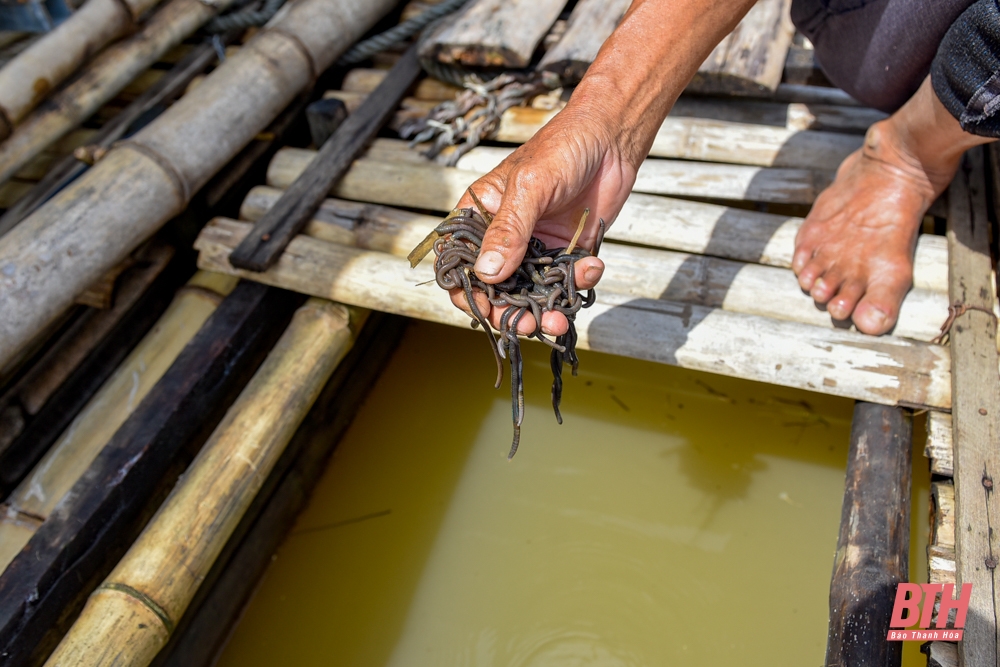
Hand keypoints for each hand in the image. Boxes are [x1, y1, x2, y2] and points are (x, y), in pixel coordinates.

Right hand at [449, 104, 636, 335]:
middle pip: (496, 287)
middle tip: (529, 325)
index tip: (484, 310)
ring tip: (560, 320)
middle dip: (511, 311)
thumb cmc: (562, 148)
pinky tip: (592, 268)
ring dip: (545, 309)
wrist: (613, 136)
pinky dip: (578, 283)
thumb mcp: (529, 187)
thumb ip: (508, 232)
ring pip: (531, 291)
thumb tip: (486, 274)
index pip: (460, 262)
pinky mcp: (567, 251)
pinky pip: (566, 281)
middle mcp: (504, 235)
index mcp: (480, 215)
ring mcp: (536, 246)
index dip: (467, 291)